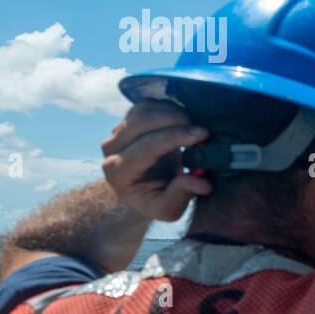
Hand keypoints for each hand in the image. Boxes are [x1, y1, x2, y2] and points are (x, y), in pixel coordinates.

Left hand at [101, 101, 211, 221]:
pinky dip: (169, 107)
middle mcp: (111, 149)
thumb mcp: (169, 208)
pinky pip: (147, 105)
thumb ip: (182, 195)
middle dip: (176, 120)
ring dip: (174, 112)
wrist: (142, 189)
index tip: (203, 134)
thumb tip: (201, 183)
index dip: (176, 137)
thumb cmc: (156, 199)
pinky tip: (185, 121)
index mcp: (118, 172)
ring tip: (195, 125)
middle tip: (202, 129)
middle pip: (142, 121)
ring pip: (144, 109)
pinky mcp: (127, 120)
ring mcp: (117, 132)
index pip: (147, 147)